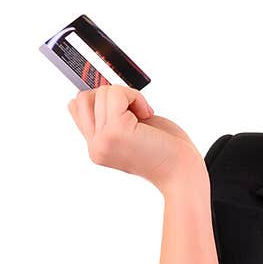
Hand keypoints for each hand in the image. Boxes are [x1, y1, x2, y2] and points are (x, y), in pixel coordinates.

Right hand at [67, 83, 202, 190]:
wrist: (183, 172)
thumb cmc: (166, 151)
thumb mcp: (130, 131)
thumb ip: (108, 116)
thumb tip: (97, 90)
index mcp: (97, 147)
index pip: (77, 107)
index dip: (101, 100)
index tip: (127, 112)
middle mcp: (95, 147)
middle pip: (84, 97)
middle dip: (113, 96)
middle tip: (136, 115)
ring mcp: (102, 141)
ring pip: (102, 92)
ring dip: (128, 96)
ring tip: (143, 118)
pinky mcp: (115, 132)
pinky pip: (116, 93)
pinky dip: (135, 96)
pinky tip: (147, 114)